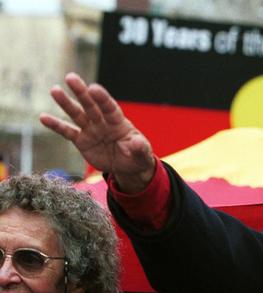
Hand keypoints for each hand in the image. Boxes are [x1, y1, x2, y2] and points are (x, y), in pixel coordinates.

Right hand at [40, 73, 154, 192]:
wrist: (127, 167)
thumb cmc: (137, 156)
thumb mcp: (142, 154)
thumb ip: (140, 148)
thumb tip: (139, 143)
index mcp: (119, 123)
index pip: (110, 108)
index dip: (102, 98)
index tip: (93, 88)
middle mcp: (103, 123)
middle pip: (91, 105)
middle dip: (81, 92)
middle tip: (71, 77)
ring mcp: (91, 130)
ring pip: (77, 114)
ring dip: (66, 103)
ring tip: (55, 90)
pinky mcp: (82, 141)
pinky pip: (67, 132)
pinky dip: (56, 125)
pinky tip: (43, 117)